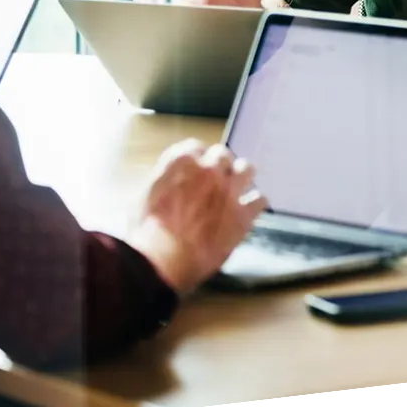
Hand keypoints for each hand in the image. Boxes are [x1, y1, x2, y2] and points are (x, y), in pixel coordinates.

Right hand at [127, 139, 266, 293]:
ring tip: (236, 187)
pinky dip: (254, 203)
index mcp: (182, 162)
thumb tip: (175, 178)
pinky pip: (260, 200)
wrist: (164, 259)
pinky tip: (249, 209)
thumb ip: (165, 178)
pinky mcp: (243, 214)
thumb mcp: (145, 195)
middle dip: (218, 166)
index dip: (196, 159)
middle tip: (215, 180)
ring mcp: (230, 190)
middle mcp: (210, 169)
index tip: (196, 168)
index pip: (195, 147)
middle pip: (222, 155)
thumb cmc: (147, 231)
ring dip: (241, 176)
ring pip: (247, 169)